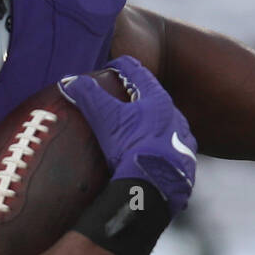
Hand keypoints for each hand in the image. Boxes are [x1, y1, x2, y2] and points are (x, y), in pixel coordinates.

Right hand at [60, 56, 197, 218]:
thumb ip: (88, 96)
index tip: (110, 68)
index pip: (137, 72)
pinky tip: (151, 158)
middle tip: (119, 100)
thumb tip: (69, 80)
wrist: (154, 187)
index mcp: (158, 99)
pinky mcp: (185, 163)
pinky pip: (173, 151)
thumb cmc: (130, 147)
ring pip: (167, 124)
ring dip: (152, 124)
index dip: (120, 67)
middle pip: (154, 98)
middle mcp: (175, 116)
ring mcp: (183, 140)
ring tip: (136, 133)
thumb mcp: (105, 119)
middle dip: (137, 97)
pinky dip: (160, 149)